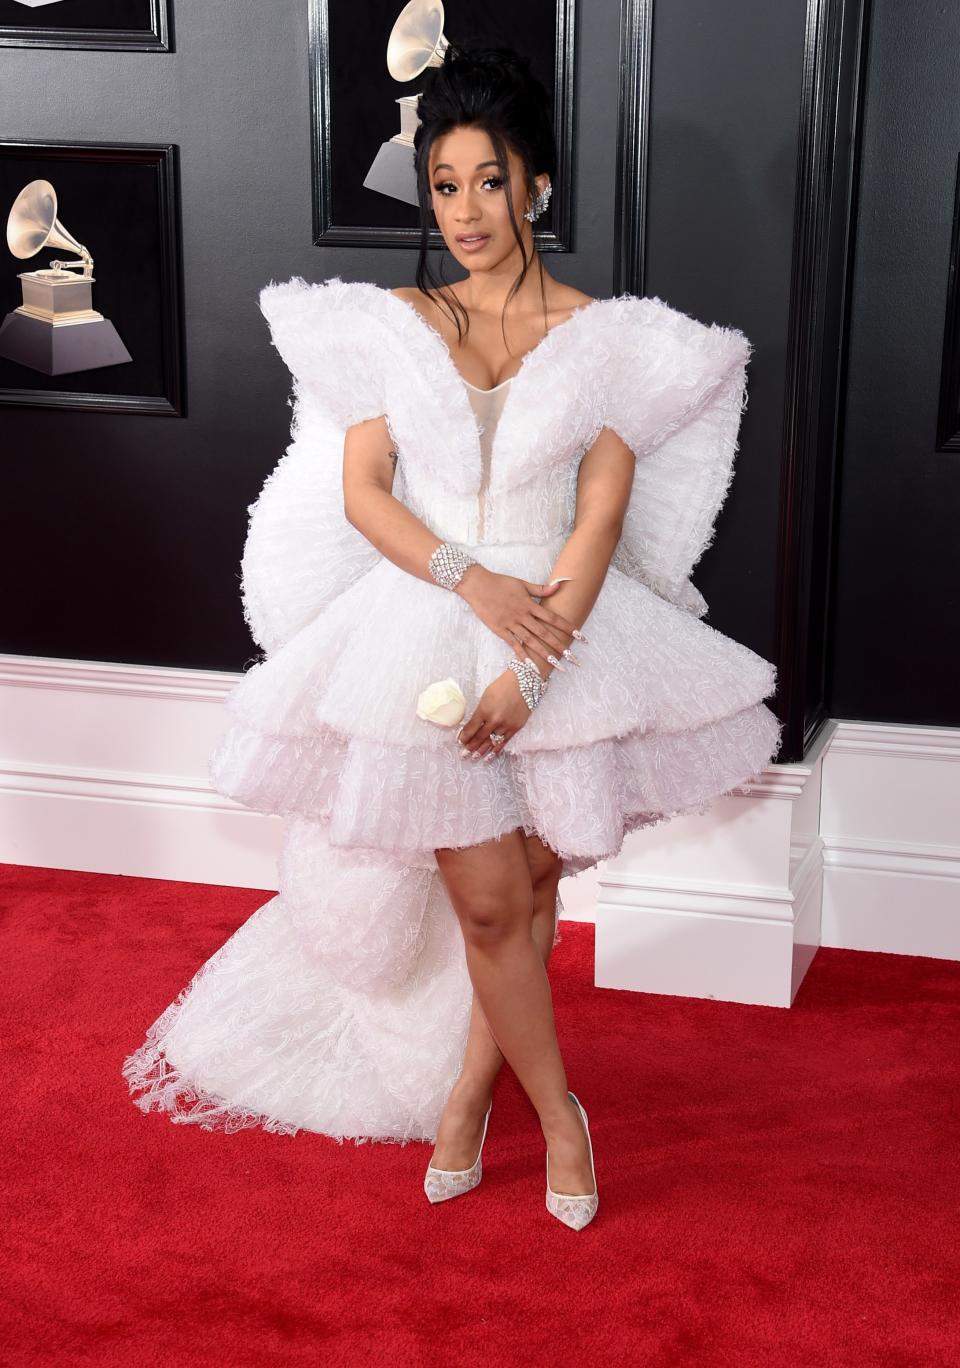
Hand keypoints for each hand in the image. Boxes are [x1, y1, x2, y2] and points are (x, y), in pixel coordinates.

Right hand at [455, 565, 576, 676]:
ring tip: (556, 664)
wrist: (478, 585)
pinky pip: (513, 644)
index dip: (566, 627)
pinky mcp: (499, 630)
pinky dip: (522, 655)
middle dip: (559, 645)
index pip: (552, 618)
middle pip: (544, 633)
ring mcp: (511, 624)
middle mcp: (522, 616)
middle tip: (572, 657)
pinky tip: (530, 665)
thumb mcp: (522, 584)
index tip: (579, 635)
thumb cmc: (500, 583)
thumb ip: (541, 589)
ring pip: (531, 641)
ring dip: (544, 653)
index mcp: (529, 604)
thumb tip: (559, 585)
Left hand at [457, 668, 532, 758]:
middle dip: (470, 747)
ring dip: (481, 751)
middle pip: (479, 737)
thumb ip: (480, 711)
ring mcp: (505, 725)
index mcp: (484, 710)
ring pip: (491, 742)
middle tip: (463, 754)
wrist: (524, 682)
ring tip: (473, 758)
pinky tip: (488, 757)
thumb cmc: (503, 686)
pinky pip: (503, 742)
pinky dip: (495, 750)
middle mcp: (494, 720)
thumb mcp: (486, 696)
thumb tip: (473, 725)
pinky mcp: (515, 728)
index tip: (460, 741)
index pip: (471, 728)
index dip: (464, 736)